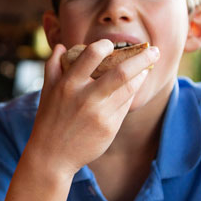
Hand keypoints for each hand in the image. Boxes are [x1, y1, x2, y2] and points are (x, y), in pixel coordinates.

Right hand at [29, 39, 158, 175]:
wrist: (52, 156)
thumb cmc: (48, 120)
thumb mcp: (46, 92)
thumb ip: (53, 67)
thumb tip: (63, 46)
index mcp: (68, 85)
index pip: (92, 55)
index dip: (105, 45)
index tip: (111, 44)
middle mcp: (86, 98)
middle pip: (122, 72)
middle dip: (142, 58)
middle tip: (154, 49)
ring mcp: (100, 114)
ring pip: (129, 89)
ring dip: (141, 75)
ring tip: (146, 68)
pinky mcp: (110, 128)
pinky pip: (125, 105)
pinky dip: (131, 93)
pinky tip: (133, 87)